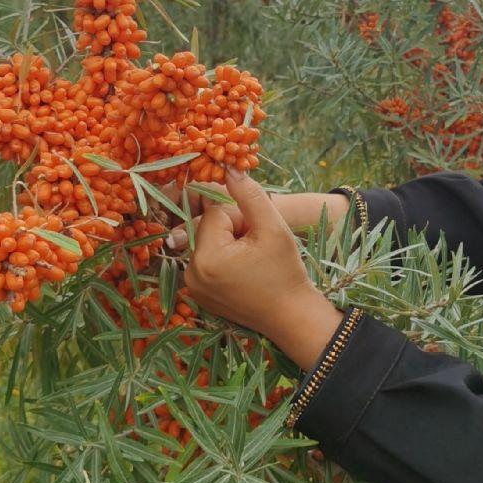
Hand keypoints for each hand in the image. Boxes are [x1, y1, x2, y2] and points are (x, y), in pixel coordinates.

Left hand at [167, 168, 323, 342]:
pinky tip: (245, 272)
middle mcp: (191, 274)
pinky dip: (225, 260)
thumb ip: (249, 194)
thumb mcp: (272, 226)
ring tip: (252, 262)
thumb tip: (228, 167)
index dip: (242, 218)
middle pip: (209, 228)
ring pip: (209, 243)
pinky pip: (207, 262)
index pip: (216, 214)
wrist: (291, 315)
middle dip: (234, 231)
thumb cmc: (285, 271)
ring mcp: (193, 287)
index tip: (259, 236)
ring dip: (230, 244)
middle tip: (257, 250)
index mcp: (206, 258)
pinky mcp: (198, 295)